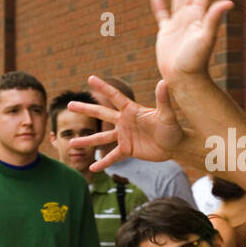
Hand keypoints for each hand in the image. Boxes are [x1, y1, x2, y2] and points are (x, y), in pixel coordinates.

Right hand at [69, 77, 183, 171]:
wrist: (175, 146)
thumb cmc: (173, 128)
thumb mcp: (167, 115)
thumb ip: (163, 100)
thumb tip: (163, 82)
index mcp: (131, 110)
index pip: (114, 96)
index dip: (103, 87)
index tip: (90, 78)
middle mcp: (124, 122)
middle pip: (101, 114)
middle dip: (85, 109)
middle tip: (69, 104)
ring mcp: (124, 136)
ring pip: (101, 138)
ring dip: (87, 141)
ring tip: (71, 143)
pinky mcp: (127, 150)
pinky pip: (112, 156)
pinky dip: (103, 162)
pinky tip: (91, 168)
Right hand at [151, 0, 232, 81]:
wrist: (183, 78)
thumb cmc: (196, 61)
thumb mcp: (206, 37)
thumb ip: (214, 18)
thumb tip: (228, 1)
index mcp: (199, 16)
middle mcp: (189, 18)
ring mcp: (177, 25)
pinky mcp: (166, 34)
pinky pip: (162, 16)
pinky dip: (159, 7)